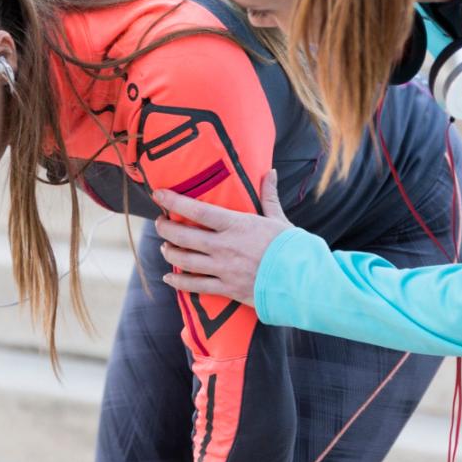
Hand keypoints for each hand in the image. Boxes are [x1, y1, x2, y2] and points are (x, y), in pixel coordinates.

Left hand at [153, 170, 291, 304]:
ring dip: (170, 252)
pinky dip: (179, 282)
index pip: (197, 211)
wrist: (302, 281)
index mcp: (236, 225)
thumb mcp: (279, 219)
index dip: (174, 201)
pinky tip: (169, 278)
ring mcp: (223, 269)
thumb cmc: (292, 247)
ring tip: (164, 247)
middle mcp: (224, 246)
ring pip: (185, 260)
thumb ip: (268, 196)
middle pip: (183, 236)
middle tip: (159, 223)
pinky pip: (195, 286)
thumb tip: (271, 172)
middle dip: (165, 228)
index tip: (158, 194)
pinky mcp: (227, 289)